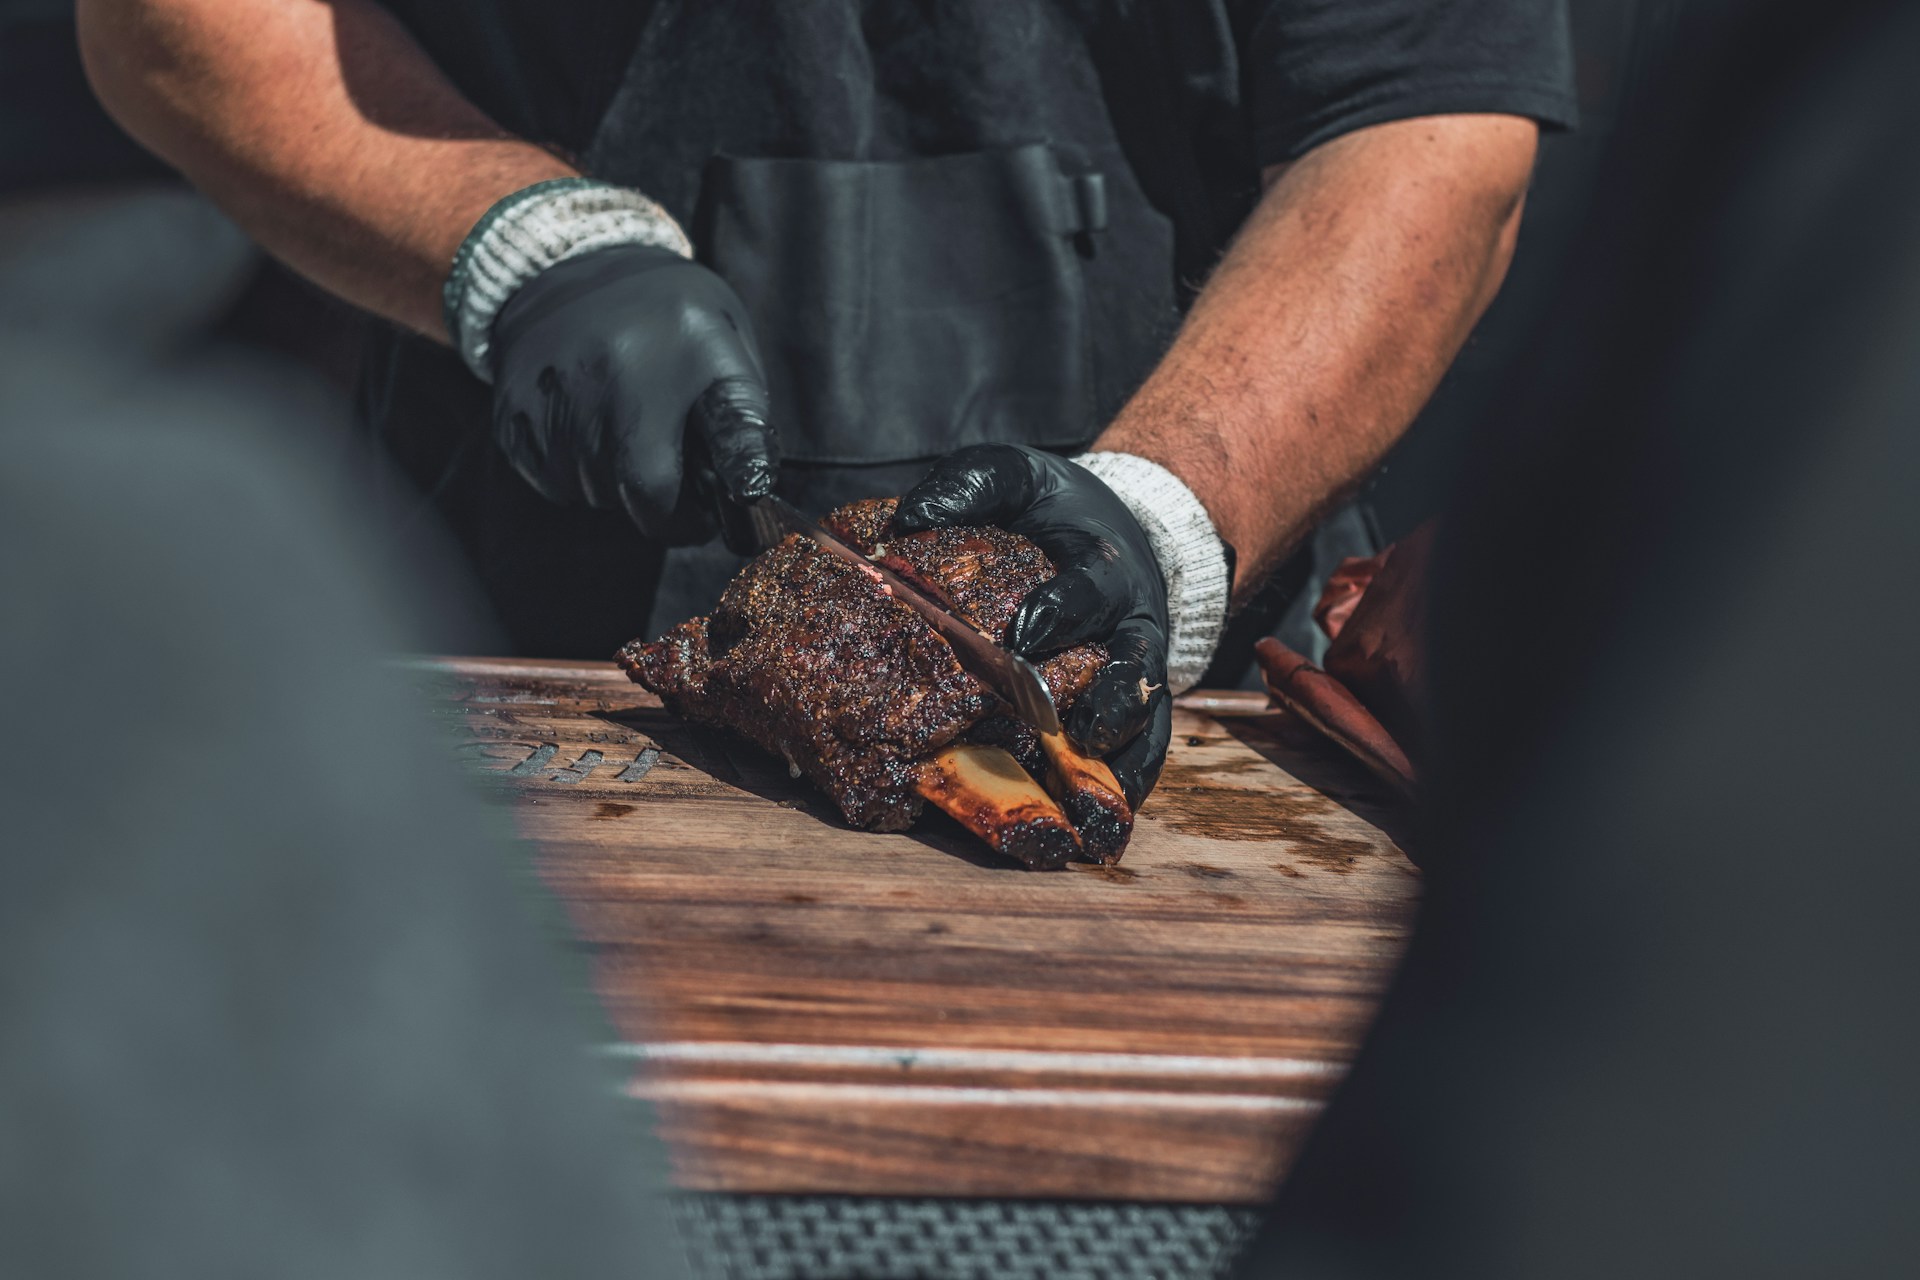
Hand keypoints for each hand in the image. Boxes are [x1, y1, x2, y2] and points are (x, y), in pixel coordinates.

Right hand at [488, 244, 777, 546]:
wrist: (565, 267)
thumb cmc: (666, 318)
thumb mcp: (725, 338)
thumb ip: (742, 414)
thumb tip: (745, 491)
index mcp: (690, 343)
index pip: (712, 445)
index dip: (720, 495)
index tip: (728, 509)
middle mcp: (617, 366)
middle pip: (639, 492)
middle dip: (661, 508)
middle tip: (672, 489)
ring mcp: (557, 390)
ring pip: (593, 493)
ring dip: (613, 486)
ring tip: (619, 431)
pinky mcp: (512, 411)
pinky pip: (553, 483)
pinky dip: (573, 474)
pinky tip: (582, 427)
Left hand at [894, 444, 1172, 806]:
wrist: (1112, 530)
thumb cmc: (1050, 510)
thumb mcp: (1015, 477)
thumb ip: (971, 486)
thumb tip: (906, 518)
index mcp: (1104, 567)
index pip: (1090, 590)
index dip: (1062, 612)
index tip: (1026, 634)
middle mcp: (1132, 625)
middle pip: (1135, 668)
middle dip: (1109, 702)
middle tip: (1076, 730)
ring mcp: (1138, 673)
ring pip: (1147, 722)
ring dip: (1122, 760)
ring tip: (1094, 797)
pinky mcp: (1135, 709)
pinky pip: (1145, 753)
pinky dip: (1126, 786)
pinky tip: (1098, 826)